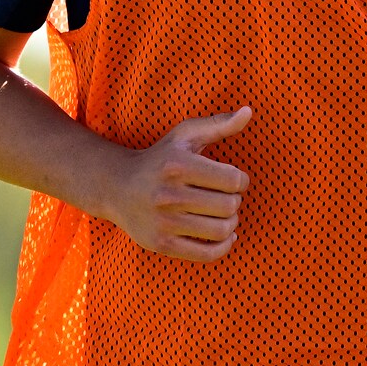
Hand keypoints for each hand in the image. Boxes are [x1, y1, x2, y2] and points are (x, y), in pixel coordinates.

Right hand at [103, 106, 250, 261]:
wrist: (117, 187)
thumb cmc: (160, 158)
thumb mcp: (185, 135)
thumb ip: (219, 123)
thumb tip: (249, 111)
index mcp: (177, 165)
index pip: (233, 179)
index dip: (241, 180)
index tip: (232, 179)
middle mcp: (169, 195)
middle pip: (229, 206)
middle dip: (235, 201)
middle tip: (225, 196)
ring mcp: (164, 222)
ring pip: (222, 230)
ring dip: (231, 223)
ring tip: (223, 214)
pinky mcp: (162, 244)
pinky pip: (208, 254)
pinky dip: (224, 246)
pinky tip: (225, 235)